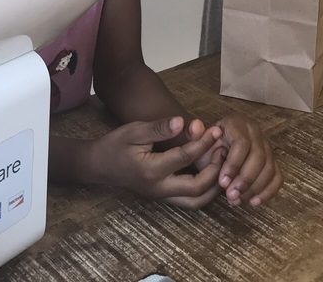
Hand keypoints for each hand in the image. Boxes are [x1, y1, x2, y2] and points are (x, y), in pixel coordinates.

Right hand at [89, 116, 225, 208]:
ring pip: (196, 201)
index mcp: (151, 170)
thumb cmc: (116, 144)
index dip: (203, 142)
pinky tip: (212, 173)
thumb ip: (159, 128)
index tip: (214, 130)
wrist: (99, 165)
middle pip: (197, 188)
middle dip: (215, 169)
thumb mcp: (134, 130)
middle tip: (223, 150)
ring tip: (222, 164)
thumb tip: (182, 122)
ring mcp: (162, 197)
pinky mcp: (164, 198)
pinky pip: (190, 200)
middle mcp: (159, 189)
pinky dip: (205, 190)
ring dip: (214, 185)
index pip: (185, 157)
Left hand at [195, 114, 281, 207]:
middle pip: (259, 156)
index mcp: (237, 124)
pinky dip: (268, 191)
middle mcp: (255, 133)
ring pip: (269, 168)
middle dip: (245, 179)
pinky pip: (277, 177)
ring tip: (238, 200)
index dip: (234, 164)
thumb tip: (197, 126)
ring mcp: (266, 147)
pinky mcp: (272, 162)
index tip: (222, 182)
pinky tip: (253, 202)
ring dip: (255, 188)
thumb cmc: (207, 146)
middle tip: (231, 195)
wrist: (215, 150)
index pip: (242, 143)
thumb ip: (195, 136)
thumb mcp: (198, 141)